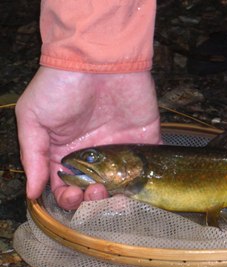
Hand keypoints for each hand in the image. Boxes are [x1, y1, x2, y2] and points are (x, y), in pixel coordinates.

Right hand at [16, 67, 159, 209]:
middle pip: (95, 188)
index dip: (69, 197)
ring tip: (116, 194)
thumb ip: (33, 155)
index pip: (67, 185)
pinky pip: (147, 164)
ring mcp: (119, 147)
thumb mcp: (33, 117)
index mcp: (66, 151)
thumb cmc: (59, 84)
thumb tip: (32, 192)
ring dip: (119, 195)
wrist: (97, 58)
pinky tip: (140, 188)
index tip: (72, 197)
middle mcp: (93, 153)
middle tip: (95, 192)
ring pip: (122, 182)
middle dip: (94, 199)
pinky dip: (146, 178)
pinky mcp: (143, 138)